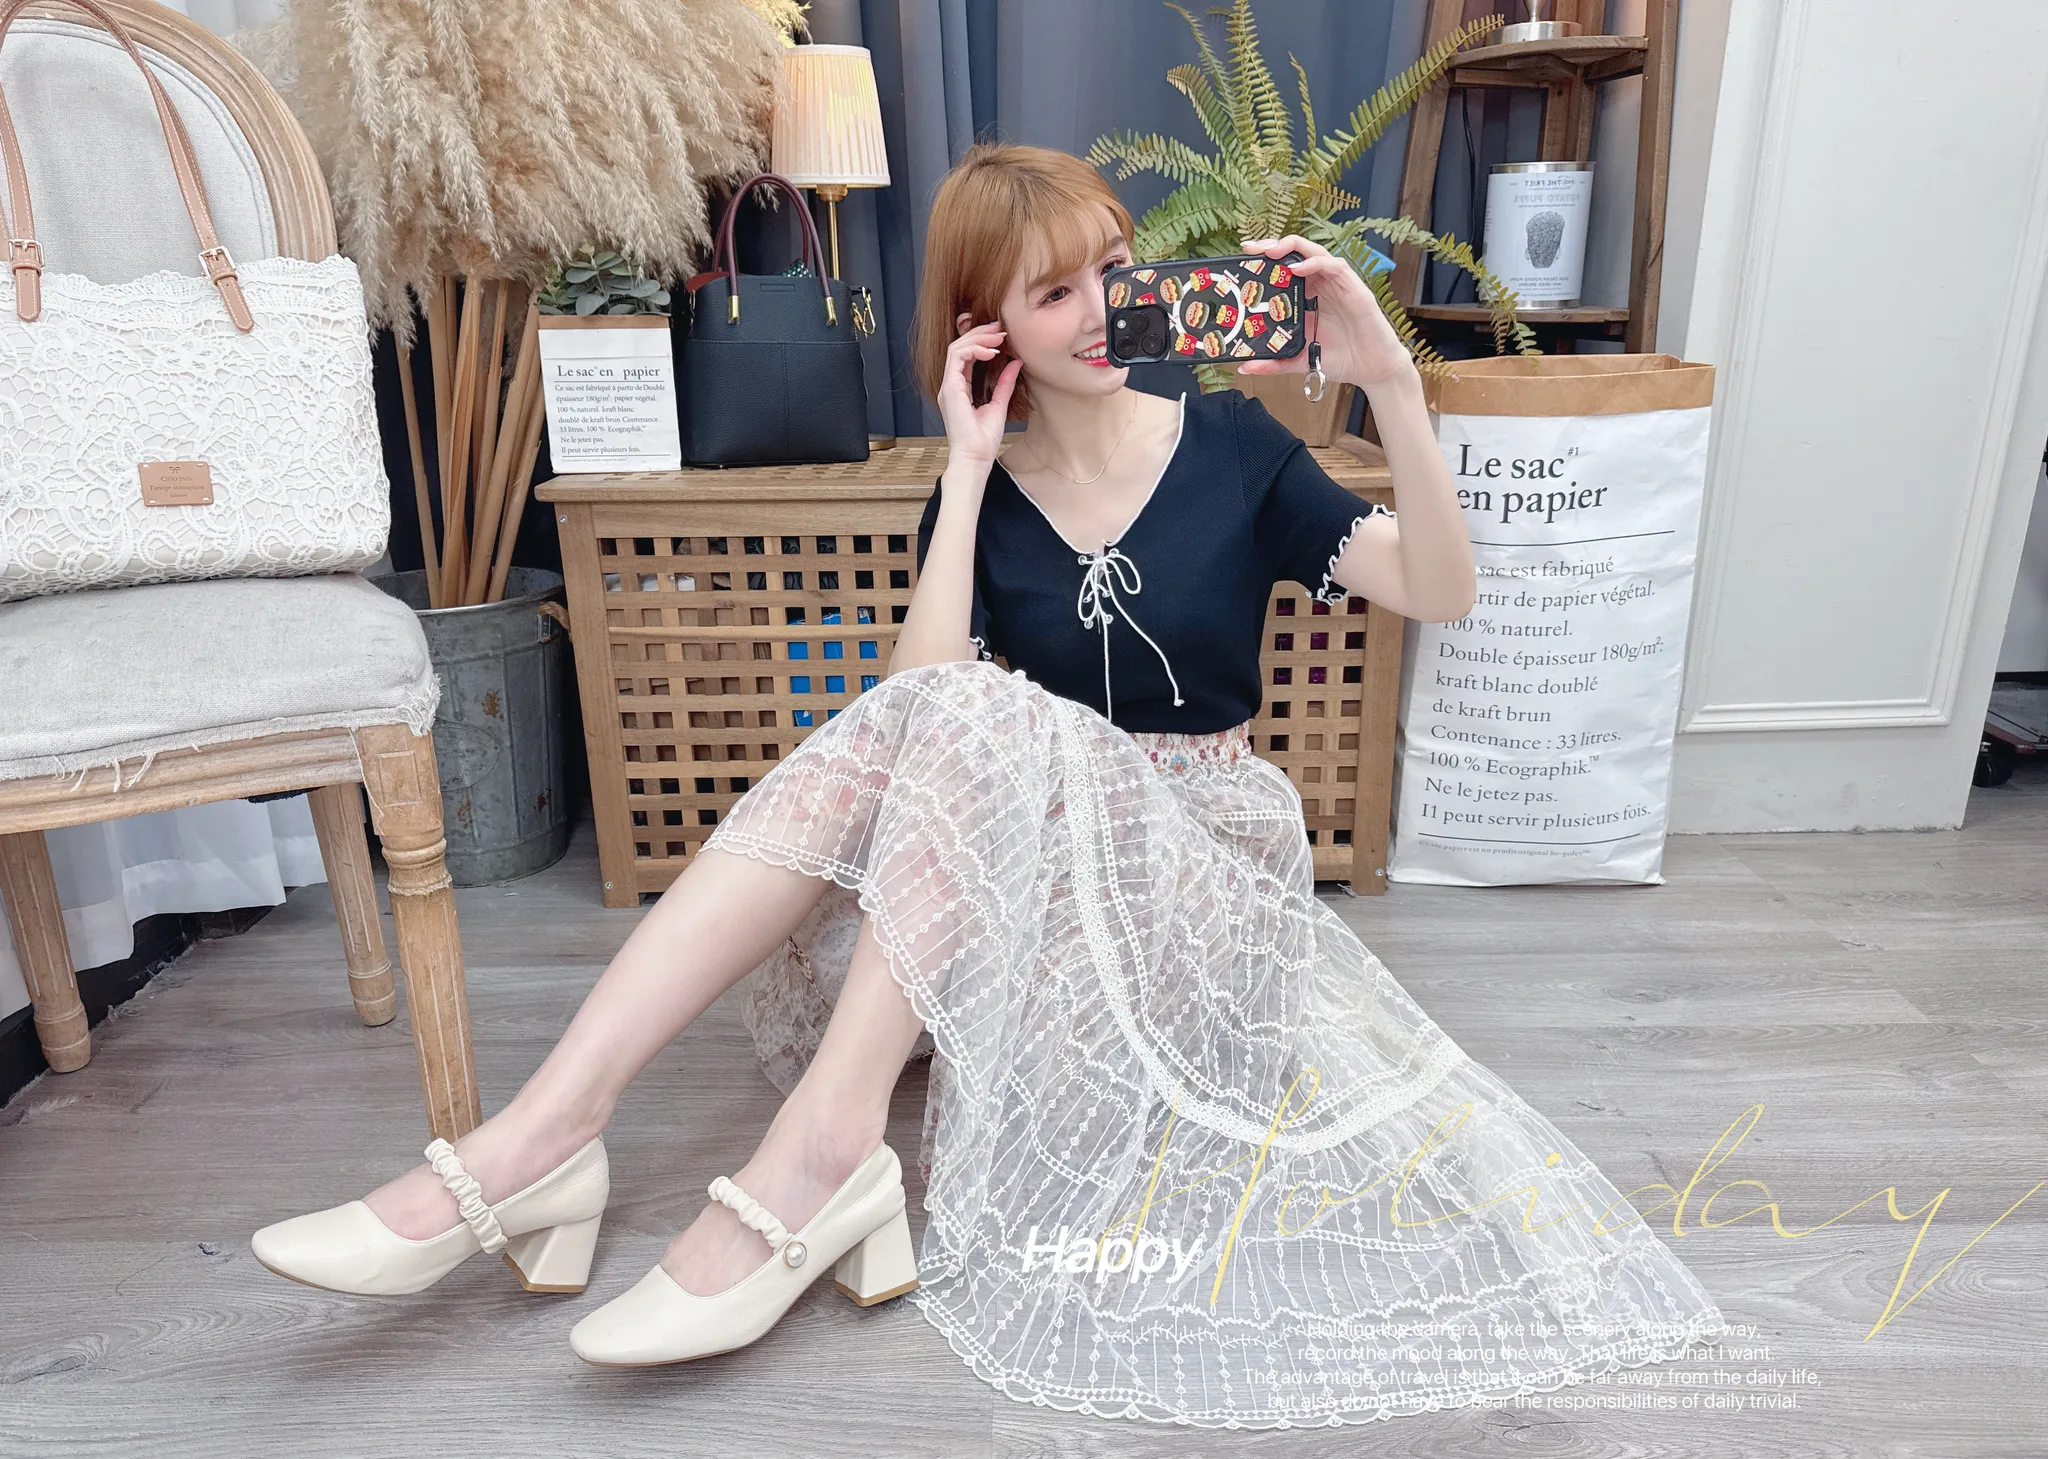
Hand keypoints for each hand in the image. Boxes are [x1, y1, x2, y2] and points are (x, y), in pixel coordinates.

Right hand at [937, 322, 1022, 467]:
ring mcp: (947, 386)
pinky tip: (992, 352)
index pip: (965, 355)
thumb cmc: (983, 440)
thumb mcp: (999, 404)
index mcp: (958, 389)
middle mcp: (950, 385)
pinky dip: (974, 349)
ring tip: (998, 336)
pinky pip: (957, 358)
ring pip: (956, 348)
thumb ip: (1005, 383)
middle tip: (1000, 328)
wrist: (975, 458)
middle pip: (959, 347)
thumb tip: (1015, 362)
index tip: (1002, 336)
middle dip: (979, 333)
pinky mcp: (949, 389)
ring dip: (977, 338)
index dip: (982, 341)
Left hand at [1236, 235, 1415, 388]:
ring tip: (1273, 252)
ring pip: (1315, 252)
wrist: (1371, 369)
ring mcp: (1338, 285)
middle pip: (1297, 254)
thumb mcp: (1299, 360)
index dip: (1265, 260)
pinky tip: (1300, 268)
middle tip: (1251, 249)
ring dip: (1293, 247)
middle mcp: (1321, 285)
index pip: (1284, 269)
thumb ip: (1274, 362)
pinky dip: (1316, 262)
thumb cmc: (1339, 358)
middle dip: (1273, 246)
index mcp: (1307, 297)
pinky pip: (1335, 267)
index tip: (1243, 259)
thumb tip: (1244, 366)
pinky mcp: (1355, 289)